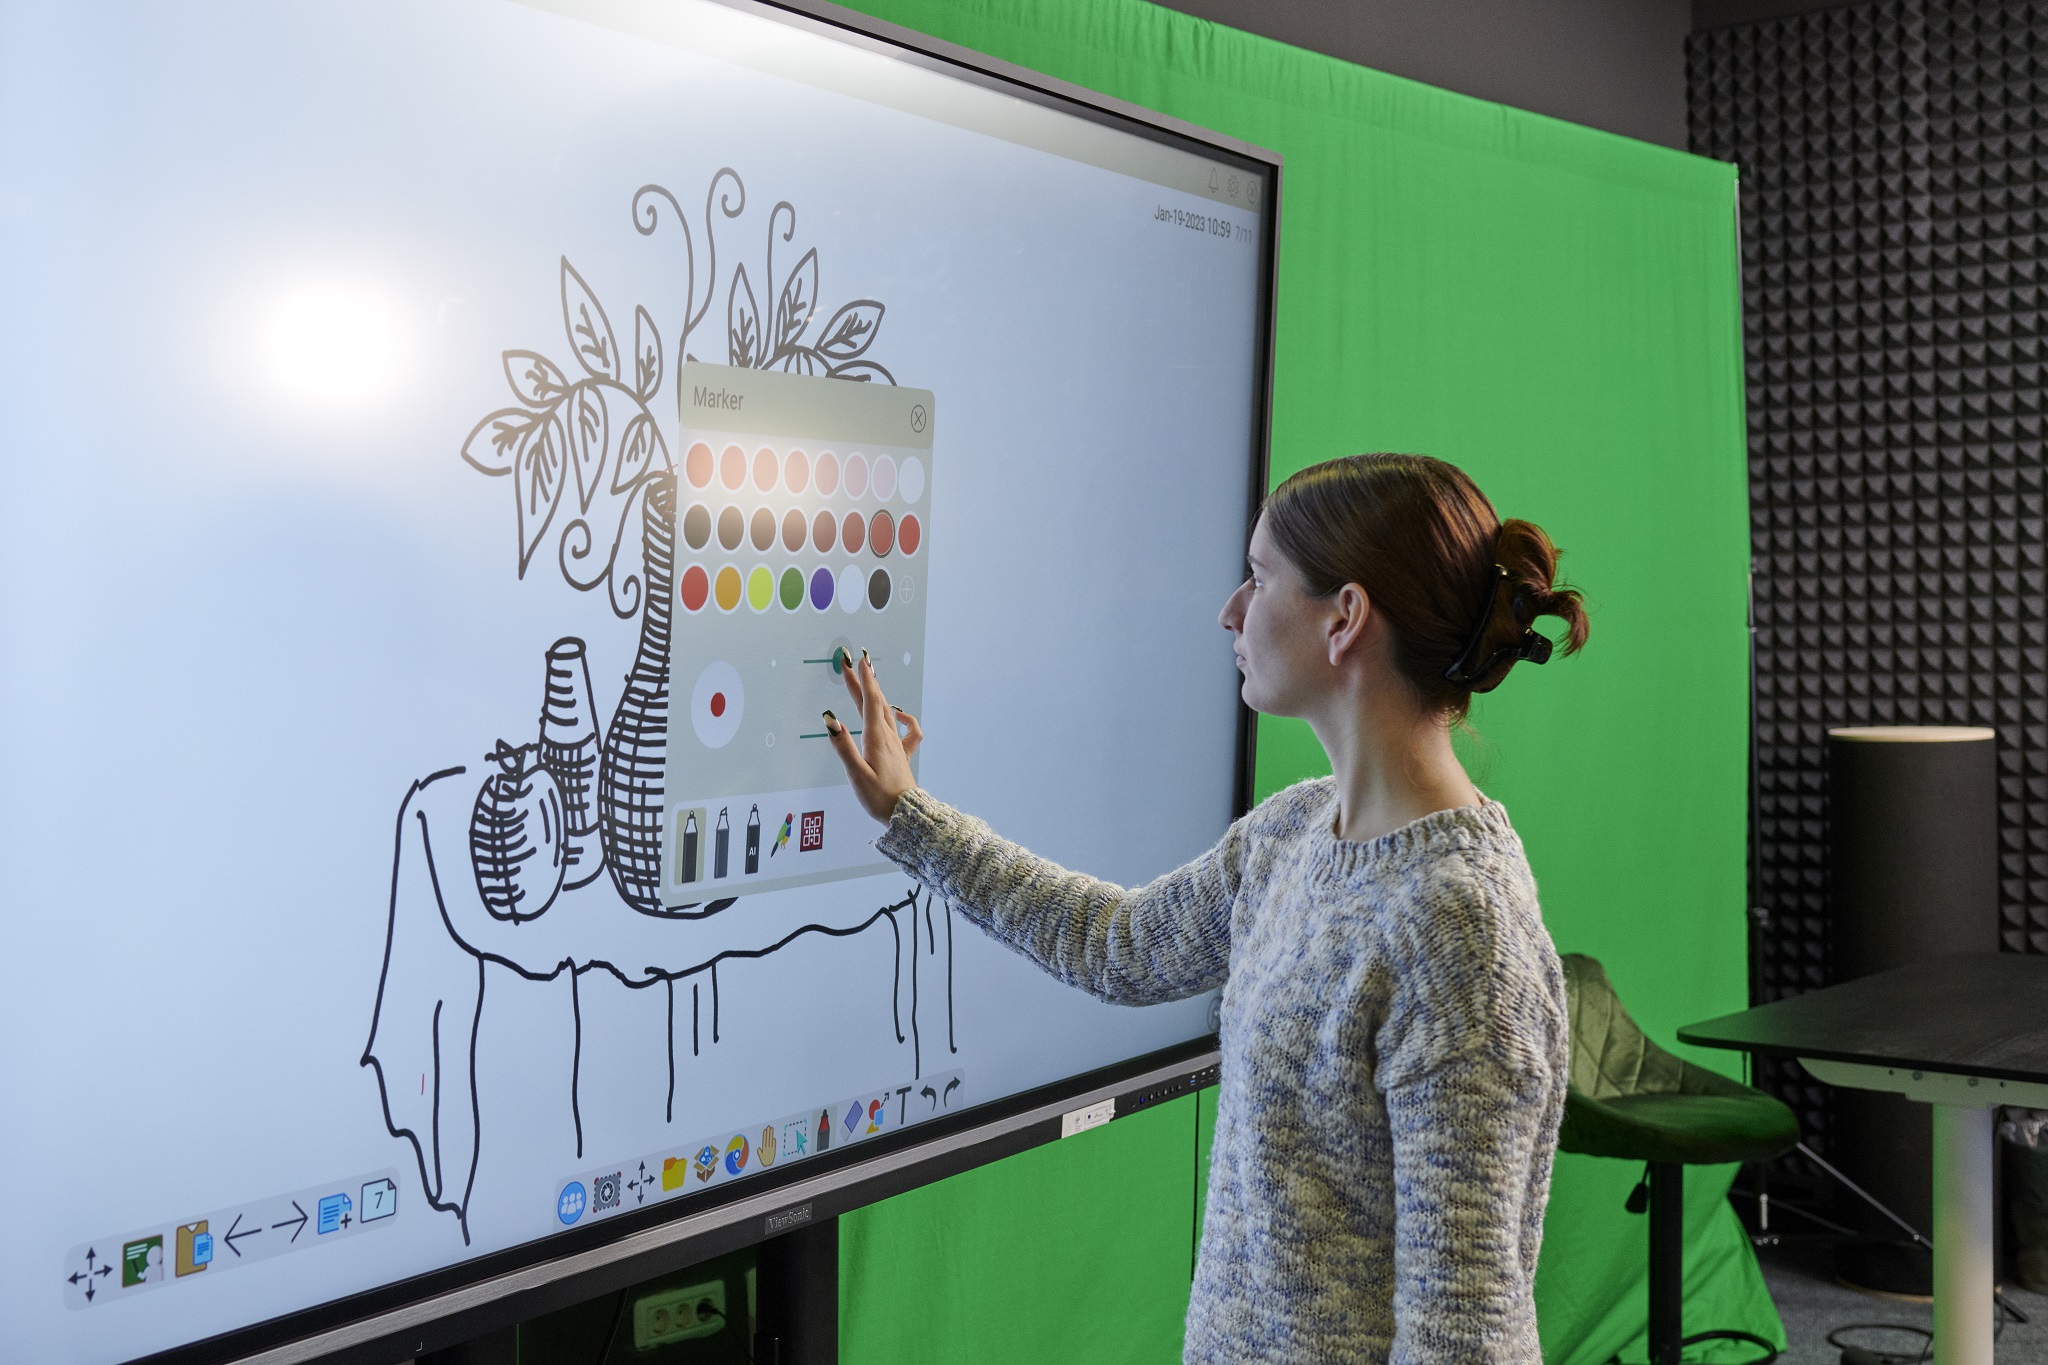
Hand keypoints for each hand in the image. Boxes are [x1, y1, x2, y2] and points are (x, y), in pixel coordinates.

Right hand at [822, 649, 923, 822]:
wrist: (906, 814)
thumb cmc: (879, 797)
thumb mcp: (856, 774)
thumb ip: (843, 747)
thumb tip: (831, 720)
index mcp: (876, 738)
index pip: (870, 702)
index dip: (863, 680)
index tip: (858, 660)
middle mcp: (888, 737)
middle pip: (875, 702)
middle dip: (863, 681)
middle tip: (853, 661)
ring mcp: (896, 745)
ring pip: (887, 713)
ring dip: (877, 694)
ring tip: (868, 679)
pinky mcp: (901, 755)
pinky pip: (908, 732)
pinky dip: (905, 719)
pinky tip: (899, 714)